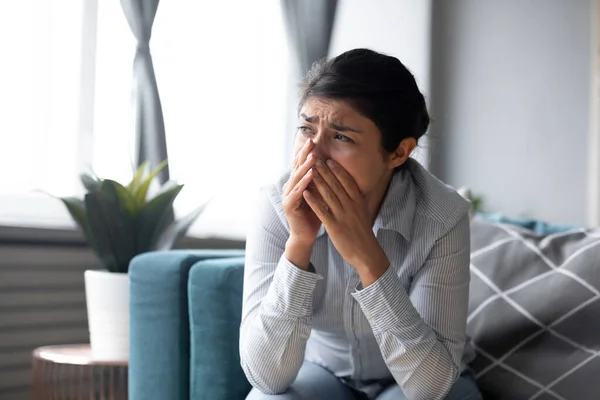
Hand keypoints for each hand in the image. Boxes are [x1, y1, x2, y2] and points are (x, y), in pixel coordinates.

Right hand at [282, 140, 320, 247]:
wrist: (305, 235)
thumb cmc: (314, 215)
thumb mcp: (319, 195)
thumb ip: (320, 182)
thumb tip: (330, 166)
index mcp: (297, 184)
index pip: (302, 164)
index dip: (307, 152)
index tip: (314, 140)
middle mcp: (290, 187)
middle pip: (297, 167)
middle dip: (304, 154)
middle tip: (311, 141)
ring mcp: (288, 195)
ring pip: (297, 177)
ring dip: (305, 166)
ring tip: (312, 156)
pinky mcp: (289, 205)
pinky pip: (298, 191)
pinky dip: (304, 182)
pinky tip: (311, 175)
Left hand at [303, 159, 389, 285]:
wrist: (366, 252)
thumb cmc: (362, 233)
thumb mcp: (362, 213)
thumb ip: (356, 201)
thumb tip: (352, 189)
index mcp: (358, 202)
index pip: (347, 182)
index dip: (338, 170)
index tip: (329, 160)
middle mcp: (351, 206)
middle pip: (336, 184)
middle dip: (325, 170)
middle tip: (316, 159)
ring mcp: (342, 215)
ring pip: (328, 194)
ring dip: (318, 181)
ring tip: (309, 170)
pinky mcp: (334, 226)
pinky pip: (322, 211)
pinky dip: (313, 201)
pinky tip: (306, 193)